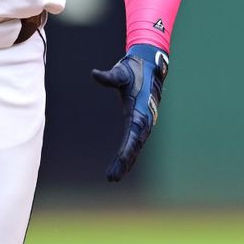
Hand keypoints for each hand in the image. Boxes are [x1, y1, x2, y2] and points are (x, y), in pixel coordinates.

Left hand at [91, 44, 168, 181]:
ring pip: (135, 146)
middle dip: (124, 162)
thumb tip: (94, 74)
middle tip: (112, 178)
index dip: (128, 148)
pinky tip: (121, 164)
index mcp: (140, 109)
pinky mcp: (141, 121)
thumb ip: (109, 76)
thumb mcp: (121, 72)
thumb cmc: (133, 69)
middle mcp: (144, 119)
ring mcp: (144, 121)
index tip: (122, 160)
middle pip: (134, 145)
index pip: (134, 133)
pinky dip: (128, 153)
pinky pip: (134, 141)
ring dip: (126, 162)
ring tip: (113, 177)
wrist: (149, 65)